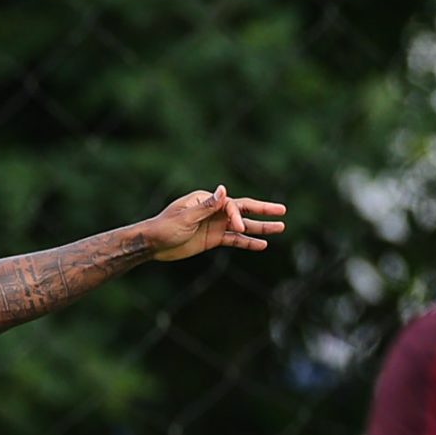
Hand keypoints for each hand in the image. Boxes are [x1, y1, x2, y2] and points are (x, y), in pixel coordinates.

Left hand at [143, 185, 286, 261]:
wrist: (152, 244)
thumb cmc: (165, 227)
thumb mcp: (185, 217)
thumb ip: (207, 206)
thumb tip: (224, 190)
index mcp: (206, 199)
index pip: (231, 205)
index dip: (238, 216)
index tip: (239, 228)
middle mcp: (214, 210)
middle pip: (244, 209)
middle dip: (263, 210)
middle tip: (283, 210)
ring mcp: (215, 224)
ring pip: (243, 226)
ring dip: (261, 227)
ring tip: (281, 228)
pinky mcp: (214, 239)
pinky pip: (235, 240)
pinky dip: (248, 242)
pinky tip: (262, 245)